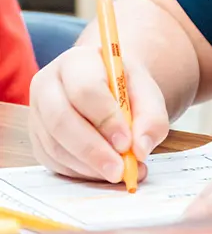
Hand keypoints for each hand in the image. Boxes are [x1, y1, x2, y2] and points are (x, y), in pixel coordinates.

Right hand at [29, 46, 169, 184]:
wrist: (108, 85)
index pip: (85, 90)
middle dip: (93, 149)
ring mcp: (37, 113)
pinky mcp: (37, 138)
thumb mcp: (147, 92)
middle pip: (61, 120)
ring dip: (88, 165)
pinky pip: (53, 161)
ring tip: (118, 172)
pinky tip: (103, 171)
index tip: (127, 142)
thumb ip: (152, 117)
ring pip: (55, 145)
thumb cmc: (125, 87)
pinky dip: (80, 172)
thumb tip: (140, 149)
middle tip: (119, 169)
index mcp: (77, 62)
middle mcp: (48, 85)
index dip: (106, 119)